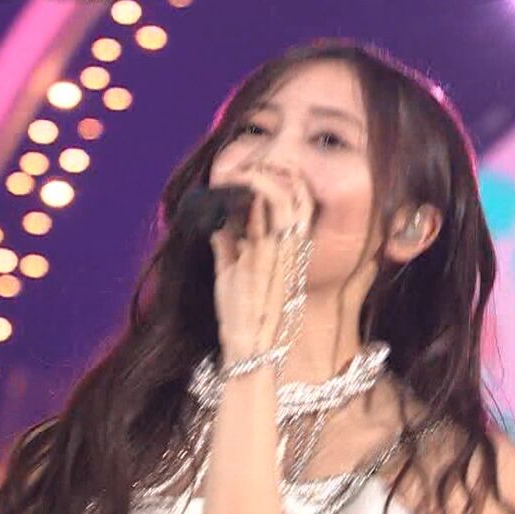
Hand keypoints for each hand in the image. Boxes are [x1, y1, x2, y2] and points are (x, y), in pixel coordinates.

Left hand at [207, 164, 315, 363]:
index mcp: (288, 251)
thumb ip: (228, 247)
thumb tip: (216, 222)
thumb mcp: (231, 275)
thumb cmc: (241, 315)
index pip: (299, 203)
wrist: (248, 348)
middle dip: (278, 170)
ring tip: (241, 173)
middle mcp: (291, 247)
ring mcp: (281, 250)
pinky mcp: (265, 255)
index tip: (257, 170)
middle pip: (299, 193)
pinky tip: (235, 186)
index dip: (284, 179)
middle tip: (249, 166)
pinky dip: (251, 191)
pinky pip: (266, 212)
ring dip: (263, 176)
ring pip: (287, 195)